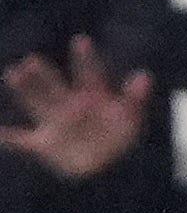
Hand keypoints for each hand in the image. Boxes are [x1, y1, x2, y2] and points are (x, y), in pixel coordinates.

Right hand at [0, 39, 150, 181]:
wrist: (109, 172)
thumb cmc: (120, 142)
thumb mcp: (131, 120)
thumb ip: (135, 98)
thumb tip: (145, 75)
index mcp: (92, 97)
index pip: (89, 75)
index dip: (86, 59)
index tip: (82, 40)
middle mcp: (69, 106)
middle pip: (54, 86)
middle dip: (43, 75)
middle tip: (32, 61)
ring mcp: (55, 124)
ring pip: (37, 103)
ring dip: (25, 89)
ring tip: (13, 73)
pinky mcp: (44, 144)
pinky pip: (22, 141)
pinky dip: (8, 138)